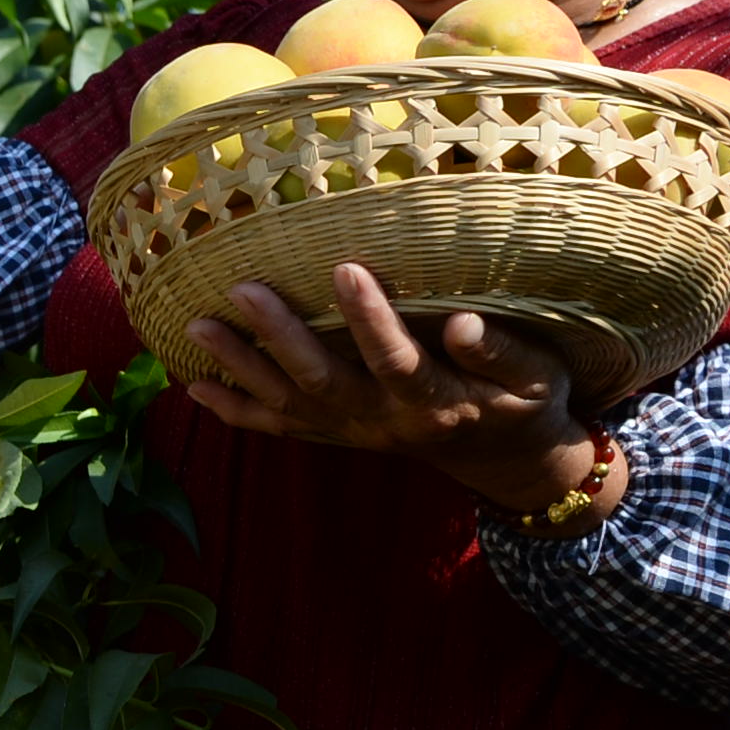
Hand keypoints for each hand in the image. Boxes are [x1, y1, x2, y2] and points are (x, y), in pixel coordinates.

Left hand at [176, 266, 599, 516]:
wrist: (508, 461)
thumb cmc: (527, 400)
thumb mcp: (539, 377)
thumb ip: (503, 353)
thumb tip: (466, 324)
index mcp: (438, 402)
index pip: (397, 360)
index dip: (370, 319)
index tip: (344, 268)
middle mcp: (385, 422)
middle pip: (324, 382)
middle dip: (281, 336)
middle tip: (244, 288)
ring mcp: (353, 432)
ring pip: (289, 403)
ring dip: (240, 367)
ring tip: (195, 324)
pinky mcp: (336, 435)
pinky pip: (278, 427)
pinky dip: (234, 410)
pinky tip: (191, 386)